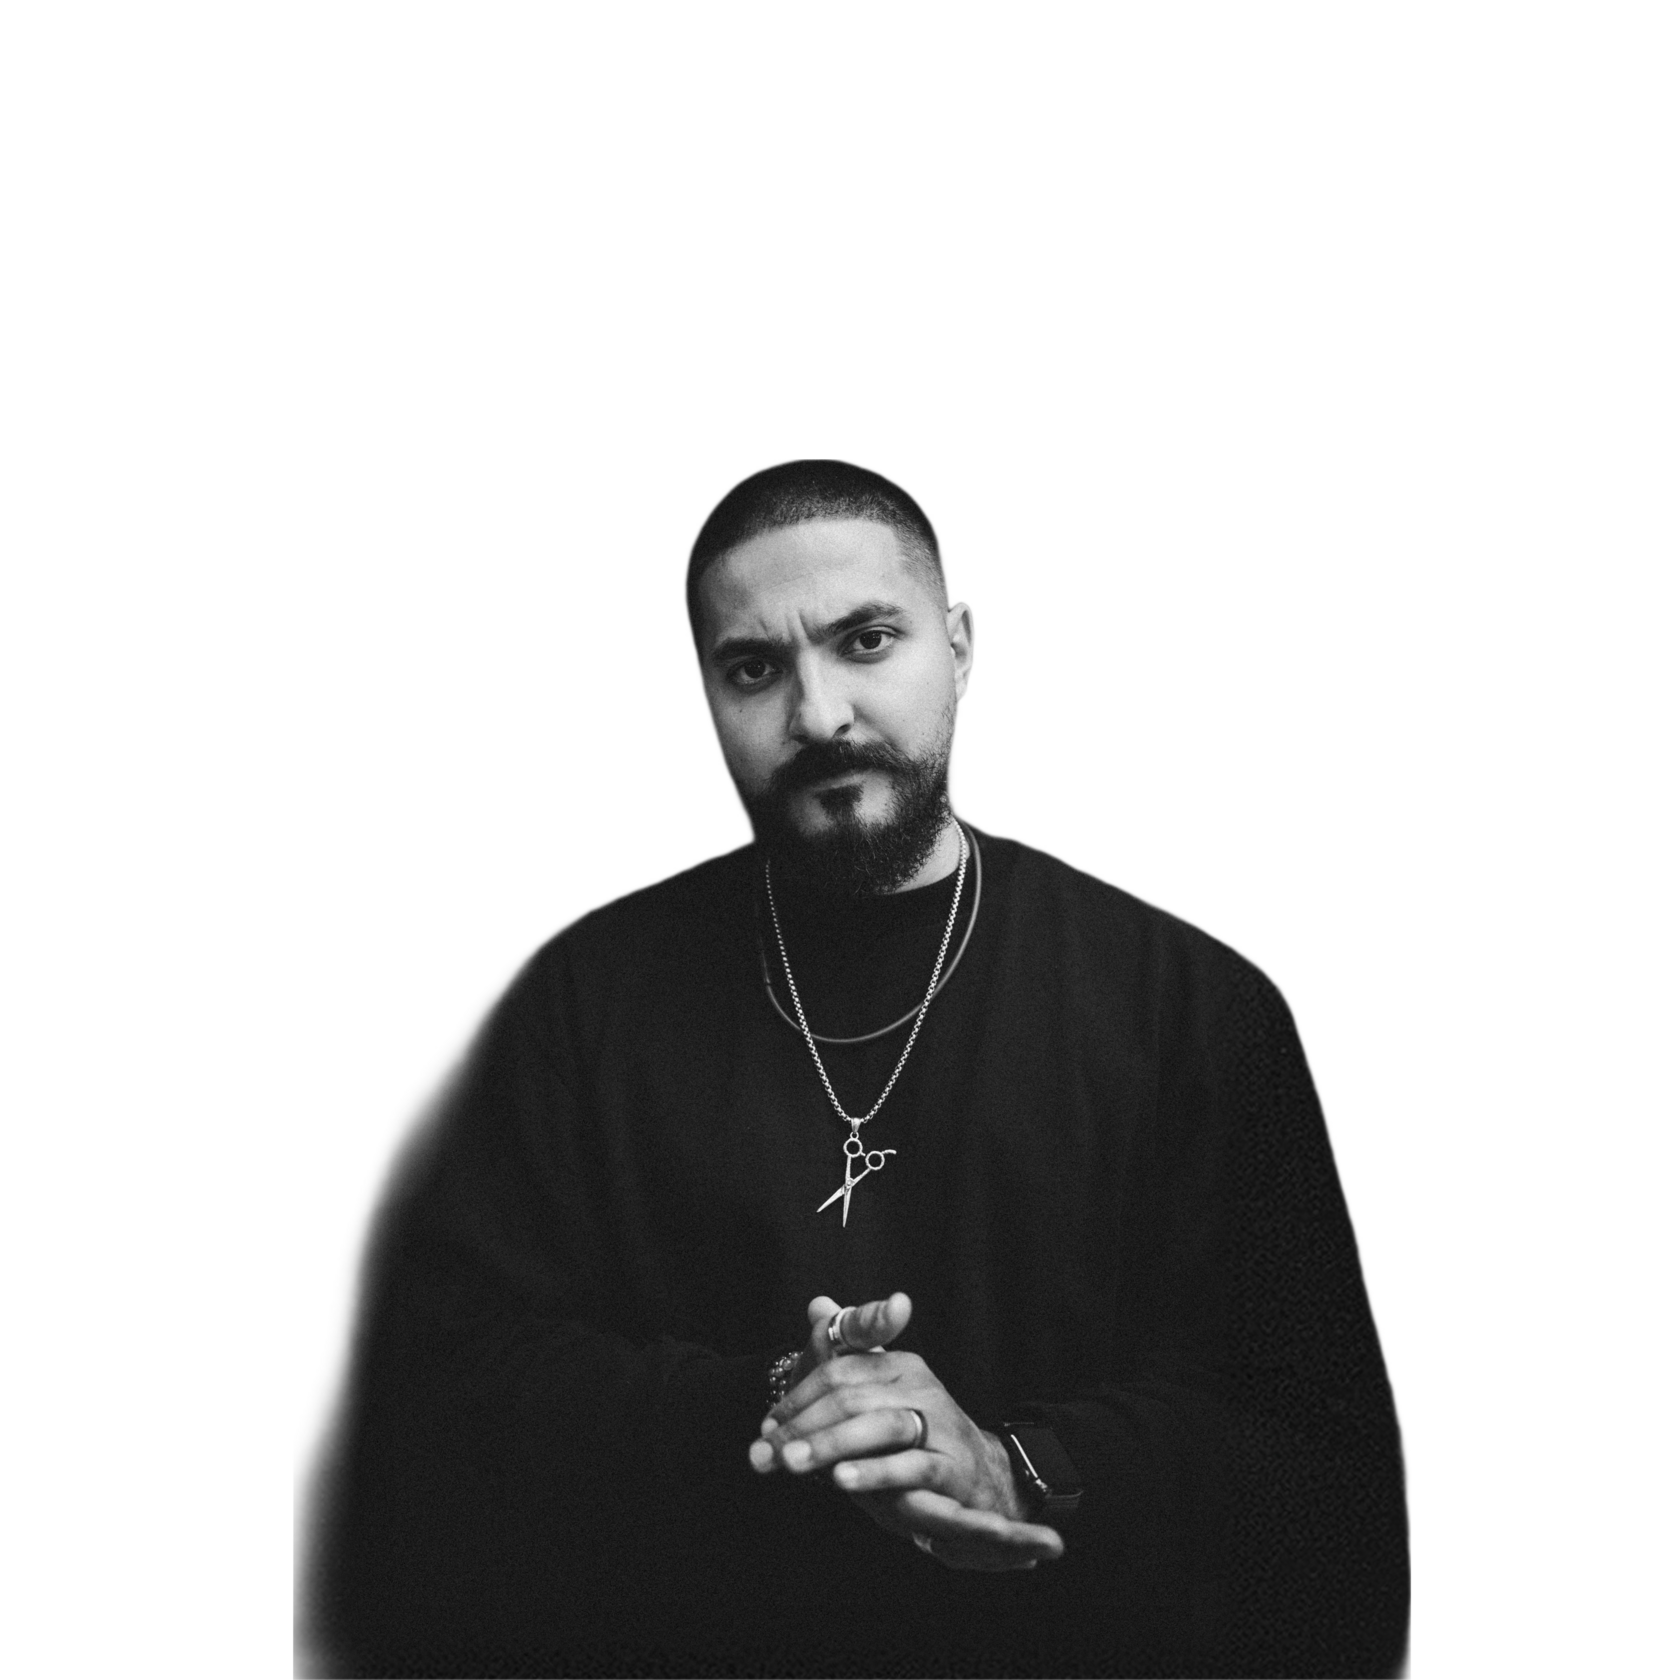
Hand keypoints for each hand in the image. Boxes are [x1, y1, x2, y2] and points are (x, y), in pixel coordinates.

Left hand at [749, 1293, 1064, 1571]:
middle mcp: (920, 1384)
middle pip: (851, 1396)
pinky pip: (912, 1465)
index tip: (767, 1425)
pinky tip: (842, 1479)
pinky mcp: (952, 1464)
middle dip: (802, 1426)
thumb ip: (841, 1356)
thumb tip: (818, 1304)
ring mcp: (939, 1421)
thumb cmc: (909, 1436)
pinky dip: (875, 1471)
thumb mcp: (871, 1397)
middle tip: (765, 1455)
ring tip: (792, 1463)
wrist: (970, 1476)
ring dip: (830, 1444)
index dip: (797, 1397)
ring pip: (881, 1424)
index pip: (838, 1368)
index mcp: (897, 1362)